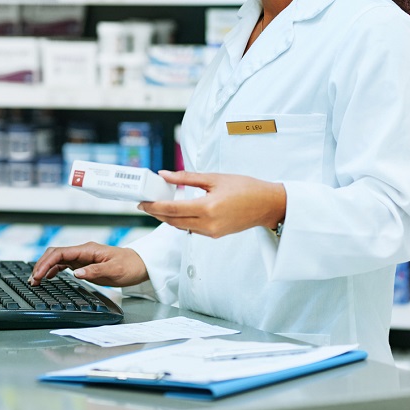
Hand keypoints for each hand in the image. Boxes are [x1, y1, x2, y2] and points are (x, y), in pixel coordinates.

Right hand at [28, 242, 148, 287]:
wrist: (140, 264)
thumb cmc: (129, 266)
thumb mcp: (114, 270)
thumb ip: (94, 271)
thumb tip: (76, 273)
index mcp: (88, 250)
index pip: (61, 253)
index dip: (46, 263)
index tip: (38, 275)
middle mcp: (83, 251)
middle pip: (55, 254)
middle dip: (41, 265)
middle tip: (33, 280)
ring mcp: (83, 257)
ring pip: (58, 259)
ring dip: (45, 268)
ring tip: (36, 281)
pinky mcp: (84, 263)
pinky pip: (64, 264)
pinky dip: (53, 270)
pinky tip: (48, 277)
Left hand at [138, 170, 285, 238]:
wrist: (267, 205)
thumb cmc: (245, 188)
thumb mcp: (215, 178)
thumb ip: (187, 178)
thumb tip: (165, 174)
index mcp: (207, 208)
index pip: (172, 210)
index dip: (154, 207)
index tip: (142, 202)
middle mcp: (208, 224)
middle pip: (173, 221)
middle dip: (157, 213)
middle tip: (146, 203)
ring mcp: (212, 232)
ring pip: (181, 227)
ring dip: (169, 218)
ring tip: (160, 205)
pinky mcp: (215, 235)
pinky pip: (192, 229)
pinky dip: (182, 221)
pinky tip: (180, 211)